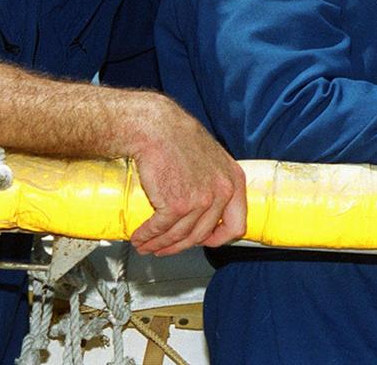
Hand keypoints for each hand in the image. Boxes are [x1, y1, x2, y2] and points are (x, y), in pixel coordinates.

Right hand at [127, 97, 246, 256]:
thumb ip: (216, 182)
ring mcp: (200, 200)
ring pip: (179, 236)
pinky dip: (147, 236)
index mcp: (234, 181)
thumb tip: (207, 208)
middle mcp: (221, 193)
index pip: (237, 225)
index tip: (204, 241)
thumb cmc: (180, 138)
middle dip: (179, 246)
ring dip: (160, 244)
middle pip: (201, 235)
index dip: (218, 238)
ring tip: (147, 245)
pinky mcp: (176, 204)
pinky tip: (140, 237)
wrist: (157, 127)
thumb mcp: (213, 159)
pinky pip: (160, 229)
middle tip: (165, 248)